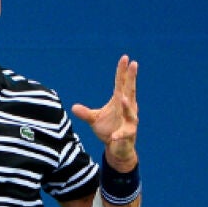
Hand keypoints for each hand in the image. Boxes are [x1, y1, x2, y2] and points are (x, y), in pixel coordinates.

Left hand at [70, 55, 138, 169]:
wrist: (117, 149)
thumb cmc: (109, 130)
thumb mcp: (94, 120)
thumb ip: (85, 113)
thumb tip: (73, 107)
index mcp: (119, 102)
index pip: (121, 84)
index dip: (122, 71)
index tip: (125, 57)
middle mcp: (128, 109)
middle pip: (130, 91)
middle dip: (132, 78)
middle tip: (134, 64)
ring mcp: (130, 122)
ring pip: (131, 112)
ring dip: (127, 106)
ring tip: (123, 98)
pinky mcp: (129, 135)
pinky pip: (125, 134)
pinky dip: (119, 134)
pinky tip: (113, 136)